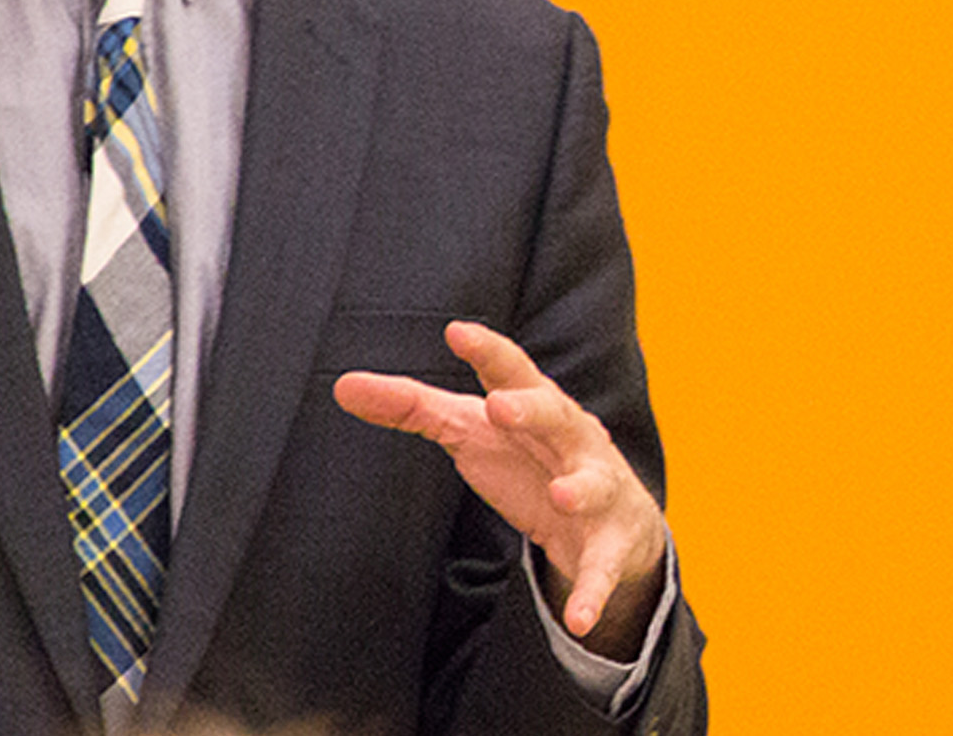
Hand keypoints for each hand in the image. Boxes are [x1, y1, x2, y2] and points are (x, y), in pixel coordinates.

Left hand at [334, 320, 667, 657]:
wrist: (609, 516)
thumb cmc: (528, 456)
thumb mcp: (471, 429)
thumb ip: (412, 407)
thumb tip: (343, 386)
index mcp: (534, 403)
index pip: (510, 368)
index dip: (486, 351)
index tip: (457, 332)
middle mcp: (572, 437)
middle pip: (554, 414)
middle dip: (530, 409)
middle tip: (498, 406)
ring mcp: (597, 487)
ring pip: (592, 482)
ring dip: (579, 488)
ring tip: (561, 496)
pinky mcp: (610, 543)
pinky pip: (602, 568)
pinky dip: (594, 592)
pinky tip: (580, 619)